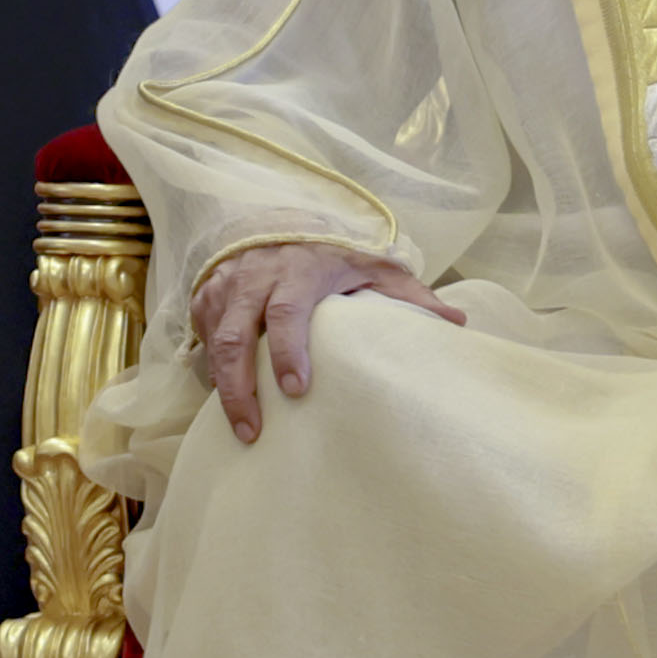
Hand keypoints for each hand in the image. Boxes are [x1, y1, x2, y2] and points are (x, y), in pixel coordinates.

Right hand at [192, 233, 461, 442]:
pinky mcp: (205, 298)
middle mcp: (255, 276)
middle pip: (236, 334)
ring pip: (213, 341)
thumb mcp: (374, 268)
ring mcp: (225, 287)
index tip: (297, 389)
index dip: (289, 350)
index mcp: (299, 268)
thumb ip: (410, 295)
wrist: (280, 226)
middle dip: (241, 387)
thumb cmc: (333, 257)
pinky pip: (200, 338)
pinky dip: (209, 371)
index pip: (287, 310)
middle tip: (254, 431)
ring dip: (223, 388)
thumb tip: (456, 323)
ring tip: (242, 430)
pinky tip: (224, 398)